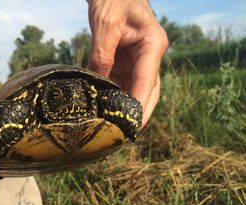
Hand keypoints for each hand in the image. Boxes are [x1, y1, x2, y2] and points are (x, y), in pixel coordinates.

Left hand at [87, 0, 167, 126]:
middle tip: (126, 135)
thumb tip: (99, 84)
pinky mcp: (128, 62)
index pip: (148, 80)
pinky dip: (116, 97)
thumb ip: (102, 55)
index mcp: (152, 44)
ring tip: (115, 128)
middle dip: (140, 113)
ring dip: (127, 108)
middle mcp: (150, 55)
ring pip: (137, 90)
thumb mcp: (106, 24)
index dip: (141, 104)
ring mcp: (140, 60)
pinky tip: (106, 109)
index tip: (133, 125)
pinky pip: (124, 84)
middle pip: (149, 91)